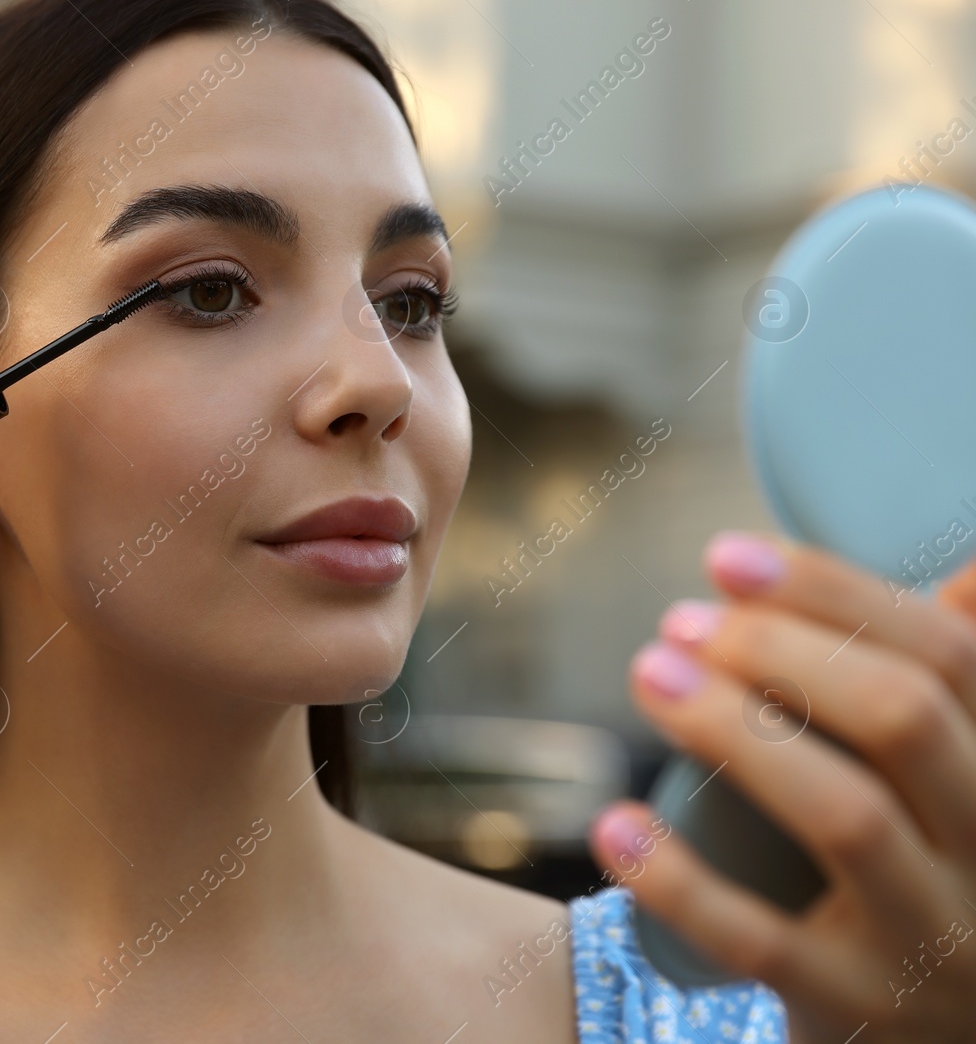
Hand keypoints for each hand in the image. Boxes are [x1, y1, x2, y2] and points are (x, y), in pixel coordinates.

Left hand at [588, 530, 975, 1043]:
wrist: (929, 1040)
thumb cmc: (923, 875)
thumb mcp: (955, 788)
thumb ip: (951, 695)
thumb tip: (962, 574)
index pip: (951, 654)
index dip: (833, 592)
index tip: (724, 558)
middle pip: (902, 718)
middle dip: (779, 649)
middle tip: (679, 622)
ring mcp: (933, 941)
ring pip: (845, 816)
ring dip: (733, 728)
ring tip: (649, 671)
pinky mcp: (857, 1008)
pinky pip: (759, 942)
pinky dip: (679, 880)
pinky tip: (614, 823)